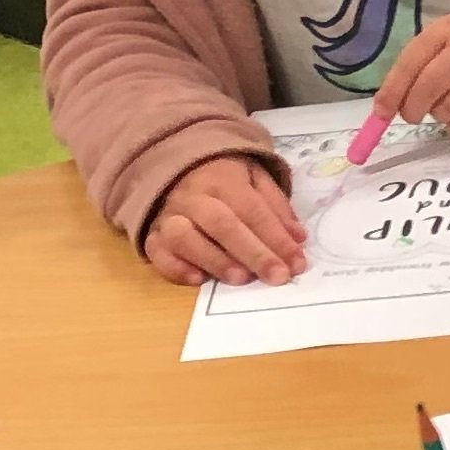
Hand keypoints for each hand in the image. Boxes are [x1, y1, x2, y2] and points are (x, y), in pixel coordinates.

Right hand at [143, 153, 308, 287]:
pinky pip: (158, 253)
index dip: (276, 238)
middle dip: (253, 253)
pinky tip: (199, 279)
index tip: (297, 263)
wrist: (175, 169)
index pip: (252, 210)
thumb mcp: (255, 178)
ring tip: (242, 279)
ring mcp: (167, 216)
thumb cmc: (224, 178)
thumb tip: (298, 239)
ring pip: (185, 238)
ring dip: (215, 260)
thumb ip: (277, 207)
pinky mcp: (152, 236)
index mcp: (222, 179)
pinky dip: (176, 269)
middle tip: (277, 276)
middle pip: (222, 224)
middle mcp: (192, 197)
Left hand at [375, 7, 449, 141]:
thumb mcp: (437, 41)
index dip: (392, 92)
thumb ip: (411, 69)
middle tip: (411, 114)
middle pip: (429, 90)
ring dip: (437, 116)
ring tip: (442, 105)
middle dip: (412, 109)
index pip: (410, 65)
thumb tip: (385, 108)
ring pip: (448, 110)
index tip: (381, 113)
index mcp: (444, 31)